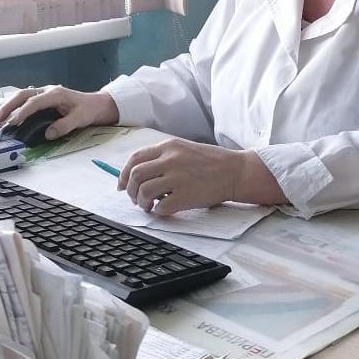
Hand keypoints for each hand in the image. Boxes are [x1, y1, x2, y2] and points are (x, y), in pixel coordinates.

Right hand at [0, 85, 118, 140]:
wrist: (97, 104)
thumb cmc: (90, 109)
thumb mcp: (81, 118)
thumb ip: (65, 126)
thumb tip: (48, 134)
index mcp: (56, 94)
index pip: (35, 102)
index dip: (23, 112)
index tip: (13, 122)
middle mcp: (48, 91)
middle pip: (23, 95)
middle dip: (8, 106)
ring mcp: (45, 94)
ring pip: (22, 97)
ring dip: (9, 106)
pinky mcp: (44, 99)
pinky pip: (26, 101)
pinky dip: (15, 108)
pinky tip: (8, 118)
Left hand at [118, 138, 286, 214]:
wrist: (236, 171)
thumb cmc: (212, 162)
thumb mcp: (186, 149)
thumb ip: (164, 157)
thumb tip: (139, 174)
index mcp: (170, 146)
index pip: (135, 159)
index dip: (123, 174)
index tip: (122, 185)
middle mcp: (171, 159)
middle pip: (135, 175)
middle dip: (130, 190)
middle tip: (136, 198)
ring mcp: (177, 177)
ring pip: (143, 192)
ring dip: (142, 202)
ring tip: (150, 205)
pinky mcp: (185, 195)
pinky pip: (160, 207)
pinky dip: (158, 212)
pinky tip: (165, 210)